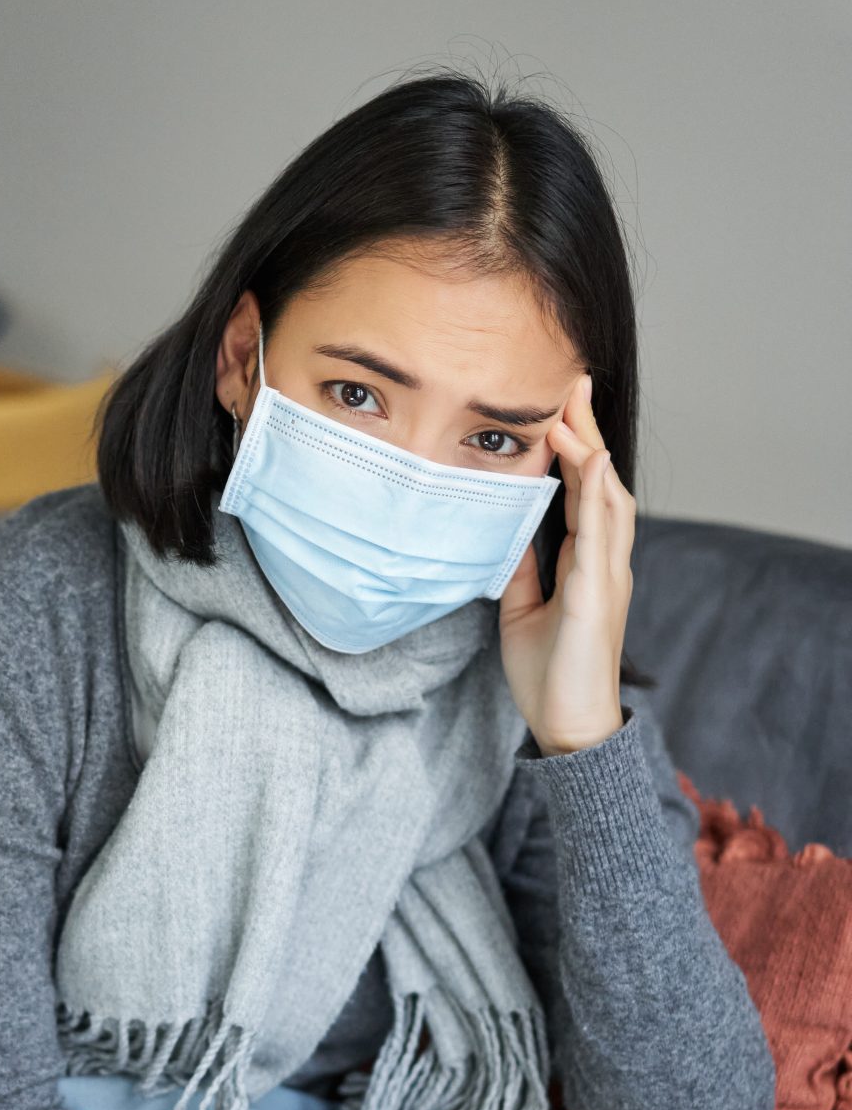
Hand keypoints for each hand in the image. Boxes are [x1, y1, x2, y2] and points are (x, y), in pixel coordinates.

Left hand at [497, 372, 635, 754]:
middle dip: (587, 431)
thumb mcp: (524, 611)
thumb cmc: (551, 676)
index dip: (574, 447)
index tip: (560, 405)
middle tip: (572, 381)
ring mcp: (606, 577)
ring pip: (607, 498)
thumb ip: (521, 570)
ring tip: (571, 408)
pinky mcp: (596, 596)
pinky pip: (600, 535)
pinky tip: (590, 462)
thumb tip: (503, 534)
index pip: (583, 491)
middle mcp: (605, 563)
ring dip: (590, 450)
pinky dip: (597, 494)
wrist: (570, 728)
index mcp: (588, 564)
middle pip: (601, 482)